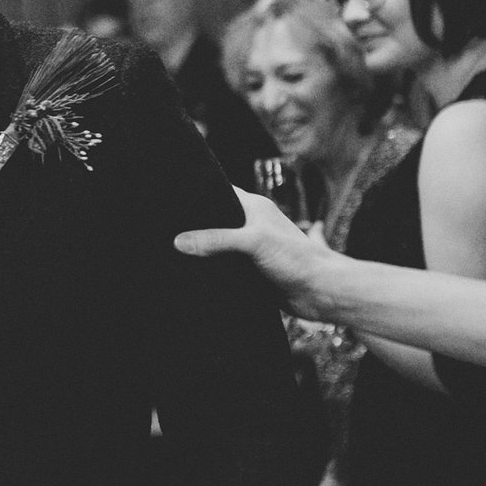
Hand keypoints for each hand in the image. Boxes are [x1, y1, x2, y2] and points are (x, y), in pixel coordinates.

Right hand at [174, 188, 341, 318]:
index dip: (199, 194)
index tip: (172, 198)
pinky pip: (223, 269)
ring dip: (202, 253)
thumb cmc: (296, 259)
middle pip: (215, 222)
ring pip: (217, 247)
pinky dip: (211, 271)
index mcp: (255, 208)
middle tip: (166, 229)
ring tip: (172, 252)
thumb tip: (179, 241)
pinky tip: (192, 275)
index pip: (220, 192)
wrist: (319, 293)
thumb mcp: (253, 242)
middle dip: (195, 227)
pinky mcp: (250, 272)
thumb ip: (216, 239)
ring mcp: (250, 250)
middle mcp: (251, 226)